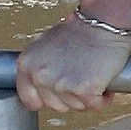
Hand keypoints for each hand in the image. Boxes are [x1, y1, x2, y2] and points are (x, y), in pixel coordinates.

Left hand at [15, 12, 130, 116]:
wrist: (102, 22)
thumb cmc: (78, 31)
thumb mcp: (44, 46)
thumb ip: (38, 67)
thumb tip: (39, 86)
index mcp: (27, 64)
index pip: (29, 99)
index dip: (46, 99)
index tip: (57, 95)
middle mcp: (40, 76)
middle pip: (56, 106)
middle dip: (70, 97)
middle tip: (80, 77)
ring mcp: (61, 84)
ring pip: (76, 107)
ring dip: (87, 97)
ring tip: (92, 75)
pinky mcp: (84, 89)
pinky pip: (95, 105)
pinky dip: (102, 98)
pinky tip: (104, 81)